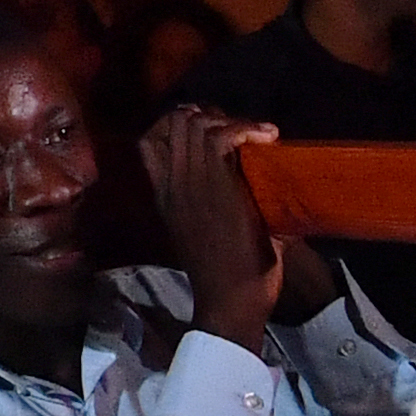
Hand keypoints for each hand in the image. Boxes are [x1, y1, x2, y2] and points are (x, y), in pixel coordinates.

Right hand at [136, 107, 286, 351]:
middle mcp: (172, 183)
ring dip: (230, 120)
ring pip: (195, 122)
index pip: (149, 139)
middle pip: (174, 120)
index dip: (180, 123)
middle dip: (211, 115)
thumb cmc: (229, 274)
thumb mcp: (209, 231)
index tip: (214, 132)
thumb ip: (218, 200)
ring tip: (256, 134)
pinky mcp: (216, 187)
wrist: (231, 301)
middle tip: (240, 132)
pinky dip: (246, 128)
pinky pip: (221, 137)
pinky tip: (266, 138)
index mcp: (165, 195)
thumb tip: (257, 174)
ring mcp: (191, 183)